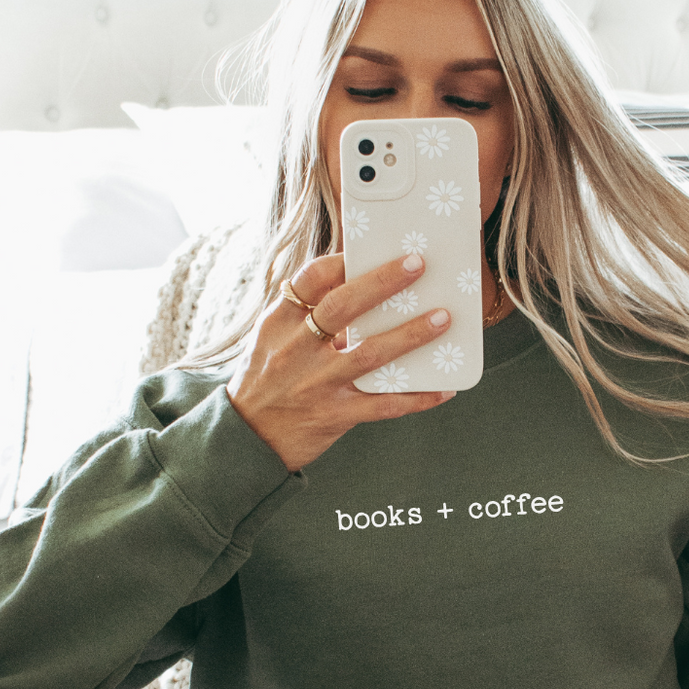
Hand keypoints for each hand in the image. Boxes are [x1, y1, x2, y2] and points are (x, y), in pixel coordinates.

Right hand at [227, 252, 453, 471]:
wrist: (245, 439)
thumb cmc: (264, 380)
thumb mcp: (271, 339)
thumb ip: (306, 314)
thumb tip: (360, 286)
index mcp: (278, 323)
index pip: (309, 280)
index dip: (341, 261)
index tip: (370, 249)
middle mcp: (296, 350)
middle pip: (342, 307)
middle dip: (383, 283)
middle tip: (418, 264)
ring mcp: (316, 384)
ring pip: (370, 354)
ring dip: (411, 335)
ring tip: (443, 318)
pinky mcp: (334, 416)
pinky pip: (383, 405)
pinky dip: (417, 397)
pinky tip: (443, 388)